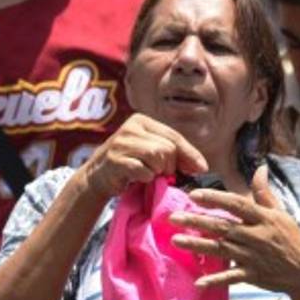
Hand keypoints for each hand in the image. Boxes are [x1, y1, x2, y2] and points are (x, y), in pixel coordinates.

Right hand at [78, 114, 207, 201]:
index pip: (174, 136)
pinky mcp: (115, 159)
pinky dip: (145, 178)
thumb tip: (201, 166)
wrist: (97, 175)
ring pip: (157, 157)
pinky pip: (144, 170)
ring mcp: (121, 143)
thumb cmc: (130, 163)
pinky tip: (137, 178)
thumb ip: (173, 153)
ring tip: (147, 173)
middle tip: (159, 173)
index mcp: (140, 121)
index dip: (190, 153)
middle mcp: (130, 127)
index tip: (202, 168)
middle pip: (168, 148)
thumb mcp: (150, 151)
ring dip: (157, 171)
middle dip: (169, 165)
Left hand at [170, 165, 299, 299]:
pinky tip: (198, 282)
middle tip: (172, 217)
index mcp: (262, 219)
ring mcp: (253, 257)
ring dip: (198, 245)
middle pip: (222, 226)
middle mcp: (255, 236)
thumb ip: (264, 193)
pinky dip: (216, 280)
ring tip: (176, 240)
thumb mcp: (281, 213)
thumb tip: (260, 168)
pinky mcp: (252, 275)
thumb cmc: (291, 238)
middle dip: (197, 221)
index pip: (236, 205)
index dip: (216, 199)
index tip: (194, 194)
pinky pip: (231, 277)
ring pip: (221, 249)